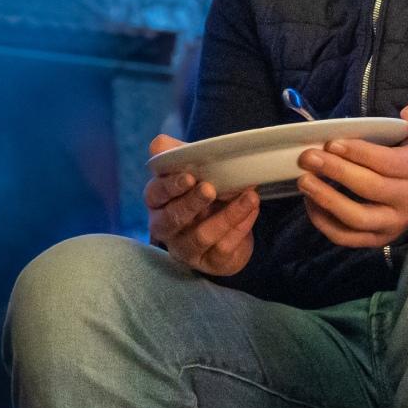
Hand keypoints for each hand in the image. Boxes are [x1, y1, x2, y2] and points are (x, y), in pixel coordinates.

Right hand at [145, 134, 260, 277]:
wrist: (228, 224)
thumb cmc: (204, 192)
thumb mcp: (192, 169)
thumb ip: (176, 154)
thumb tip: (159, 144)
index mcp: (158, 203)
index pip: (155, 194)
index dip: (170, 186)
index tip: (189, 177)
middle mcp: (166, 229)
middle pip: (172, 219)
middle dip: (192, 203)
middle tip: (211, 188)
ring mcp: (186, 249)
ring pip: (200, 237)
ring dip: (227, 216)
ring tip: (250, 197)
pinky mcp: (210, 263)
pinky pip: (222, 249)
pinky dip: (240, 228)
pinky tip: (252, 210)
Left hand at [299, 98, 407, 249]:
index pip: (387, 163)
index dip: (358, 153)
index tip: (332, 143)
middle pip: (369, 188)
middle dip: (336, 171)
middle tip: (309, 157)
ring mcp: (394, 224)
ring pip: (357, 218)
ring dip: (327, 200)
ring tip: (304, 181)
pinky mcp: (379, 238)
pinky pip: (348, 237)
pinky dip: (325, 223)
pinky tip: (311, 201)